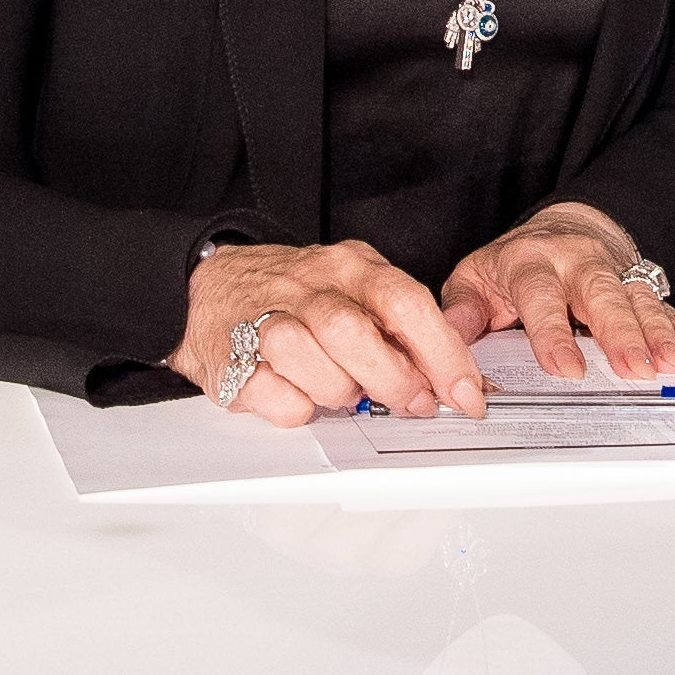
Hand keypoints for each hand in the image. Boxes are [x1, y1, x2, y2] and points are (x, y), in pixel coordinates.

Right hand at [173, 238, 485, 425]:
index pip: (405, 301)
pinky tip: (298, 394)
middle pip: (355, 333)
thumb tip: (450, 377)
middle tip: (409, 402)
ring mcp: (265, 320)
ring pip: (313, 365)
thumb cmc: (296, 295)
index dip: (443, 353)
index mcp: (350, 266)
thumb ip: (400, 326)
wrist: (208, 287)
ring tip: (338, 389)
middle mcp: (308, 286)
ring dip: (338, 392)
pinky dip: (297, 407)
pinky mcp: (230, 359)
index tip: (466, 394)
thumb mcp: (354, 287)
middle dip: (392, 380)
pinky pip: (276, 397)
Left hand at [440, 204, 674, 385]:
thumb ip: (462, 312)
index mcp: (531, 263)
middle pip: (602, 295)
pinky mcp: (638, 284)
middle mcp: (577, 263)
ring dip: (659, 333)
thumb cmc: (514, 264)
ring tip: (673, 364)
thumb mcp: (475, 279)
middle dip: (622, 334)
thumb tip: (448, 340)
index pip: (541, 298)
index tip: (566, 370)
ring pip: (638, 300)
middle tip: (637, 369)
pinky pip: (664, 306)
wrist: (562, 228)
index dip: (553, 334)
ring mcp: (612, 272)